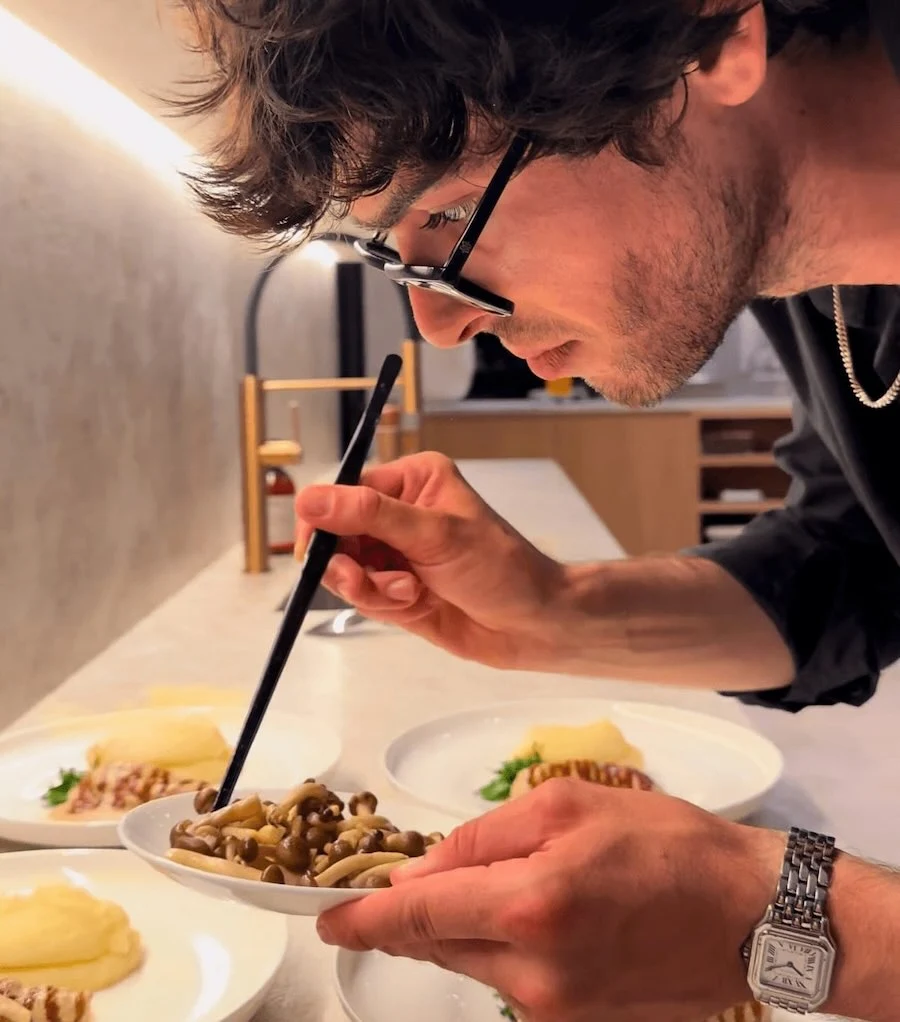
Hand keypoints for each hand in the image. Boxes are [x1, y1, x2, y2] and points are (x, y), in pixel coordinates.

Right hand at [294, 452, 567, 667]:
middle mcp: (400, 513)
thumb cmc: (499, 568)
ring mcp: (397, 554)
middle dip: (348, 564)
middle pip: (338, 534)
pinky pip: (363, 595)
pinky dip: (381, 604)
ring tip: (408, 594)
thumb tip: (310, 498)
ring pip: (346, 569)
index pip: (345, 492)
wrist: (533, 624)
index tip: (313, 553)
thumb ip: (369, 516)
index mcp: (413, 481)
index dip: (324, 522)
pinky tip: (414, 604)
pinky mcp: (397, 590)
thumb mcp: (434, 534)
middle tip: (363, 581)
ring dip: (369, 587)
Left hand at [316, 779, 783, 1021]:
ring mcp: (555, 1009)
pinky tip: (544, 914)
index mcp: (528, 906)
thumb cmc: (668, 846)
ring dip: (469, 926)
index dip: (364, 919)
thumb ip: (484, 836)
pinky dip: (505, 947)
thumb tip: (423, 867)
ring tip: (514, 885)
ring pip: (475, 963)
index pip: (417, 918)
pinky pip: (512, 981)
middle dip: (423, 910)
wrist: (750, 916)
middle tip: (425, 874)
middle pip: (441, 943)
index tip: (326, 920)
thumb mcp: (568, 805)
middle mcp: (533, 972)